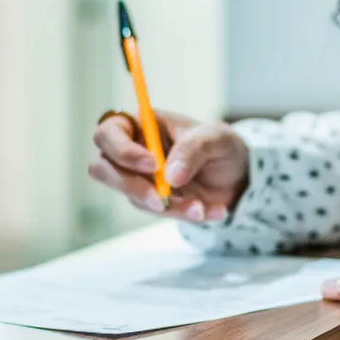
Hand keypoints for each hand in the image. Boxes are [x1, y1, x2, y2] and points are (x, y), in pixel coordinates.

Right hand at [87, 110, 248, 222]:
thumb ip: (192, 150)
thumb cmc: (218, 145)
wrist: (237, 175)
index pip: (108, 134)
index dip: (121, 150)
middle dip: (133, 186)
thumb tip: (170, 177)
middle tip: (163, 198)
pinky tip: (208, 210)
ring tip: (201, 207)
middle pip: (103, 169)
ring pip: (132, 196)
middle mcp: (130, 152)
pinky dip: (182, 214)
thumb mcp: (214, 138)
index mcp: (139, 125)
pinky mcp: (150, 201)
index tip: (153, 164)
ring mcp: (137, 178)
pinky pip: (156, 212)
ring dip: (168, 206)